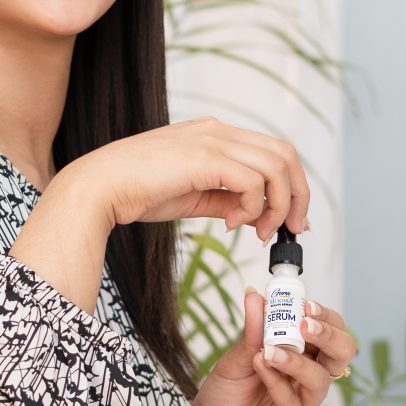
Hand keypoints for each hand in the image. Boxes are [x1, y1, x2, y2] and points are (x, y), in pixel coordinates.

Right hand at [78, 116, 309, 239]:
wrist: (101, 187)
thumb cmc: (141, 190)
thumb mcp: (195, 197)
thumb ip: (227, 200)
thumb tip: (254, 213)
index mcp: (216, 136)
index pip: (272, 152)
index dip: (292, 186)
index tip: (291, 218)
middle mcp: (219, 131)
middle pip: (284, 154)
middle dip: (297, 196)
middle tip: (293, 229)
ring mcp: (212, 140)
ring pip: (275, 166)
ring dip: (278, 204)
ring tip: (258, 231)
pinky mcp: (203, 157)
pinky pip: (250, 181)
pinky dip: (251, 206)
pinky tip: (230, 224)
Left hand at [193, 291, 355, 405]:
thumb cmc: (229, 383)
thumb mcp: (238, 351)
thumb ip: (252, 327)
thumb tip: (254, 295)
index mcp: (301, 346)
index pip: (328, 326)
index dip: (324, 316)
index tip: (308, 306)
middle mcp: (307, 368)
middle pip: (341, 351)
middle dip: (329, 336)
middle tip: (306, 327)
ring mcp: (302, 393)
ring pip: (321, 379)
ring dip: (297, 361)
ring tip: (269, 351)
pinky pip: (295, 401)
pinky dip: (277, 381)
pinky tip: (260, 366)